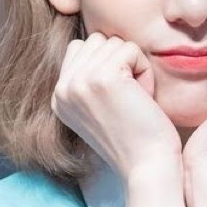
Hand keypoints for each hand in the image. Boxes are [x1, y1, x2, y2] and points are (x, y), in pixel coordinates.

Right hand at [51, 32, 182, 182]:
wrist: (147, 166)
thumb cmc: (136, 138)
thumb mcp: (100, 107)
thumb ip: (89, 79)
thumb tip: (97, 40)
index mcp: (59, 97)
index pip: (80, 48)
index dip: (109, 64)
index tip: (118, 99)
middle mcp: (62, 89)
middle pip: (96, 41)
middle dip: (121, 62)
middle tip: (130, 98)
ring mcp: (79, 82)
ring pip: (113, 42)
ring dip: (134, 66)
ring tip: (136, 99)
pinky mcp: (102, 78)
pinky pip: (130, 49)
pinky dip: (145, 70)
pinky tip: (143, 98)